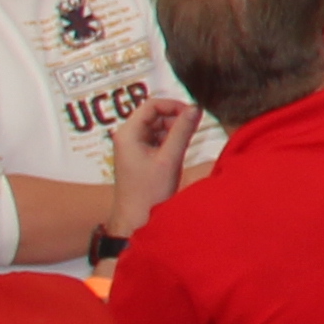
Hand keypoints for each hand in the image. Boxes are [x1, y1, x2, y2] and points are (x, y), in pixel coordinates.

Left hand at [109, 94, 202, 228]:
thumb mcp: (169, 158)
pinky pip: (157, 139)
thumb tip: (195, 108)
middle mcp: (128, 137)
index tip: (192, 112)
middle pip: (155, 114)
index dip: (173, 105)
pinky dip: (170, 141)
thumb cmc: (148, 193)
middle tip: (193, 129)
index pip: (151, 105)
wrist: (137, 218)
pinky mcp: (141, 156)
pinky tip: (179, 152)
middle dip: (175, 119)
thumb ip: (183, 131)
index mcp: (128, 134)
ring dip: (174, 130)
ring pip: (158, 126)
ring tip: (186, 144)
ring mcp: (133, 146)